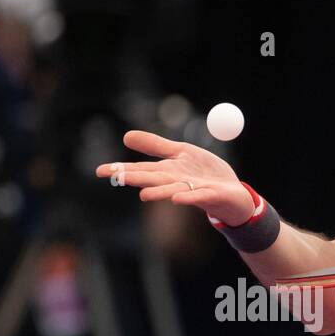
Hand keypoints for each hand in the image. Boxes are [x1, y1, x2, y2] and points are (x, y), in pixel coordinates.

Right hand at [95, 130, 254, 225]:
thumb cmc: (206, 174)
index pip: (141, 169)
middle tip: (116, 178)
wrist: (234, 193)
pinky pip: (199, 197)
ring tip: (143, 195)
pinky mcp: (212, 196)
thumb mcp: (180, 152)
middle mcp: (177, 183)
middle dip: (135, 179)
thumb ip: (155, 145)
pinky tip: (177, 199)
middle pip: (153, 179)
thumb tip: (125, 136)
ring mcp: (194, 191)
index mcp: (168, 172)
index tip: (100, 171)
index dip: (121, 169)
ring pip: (173, 191)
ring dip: (159, 192)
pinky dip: (188, 198)